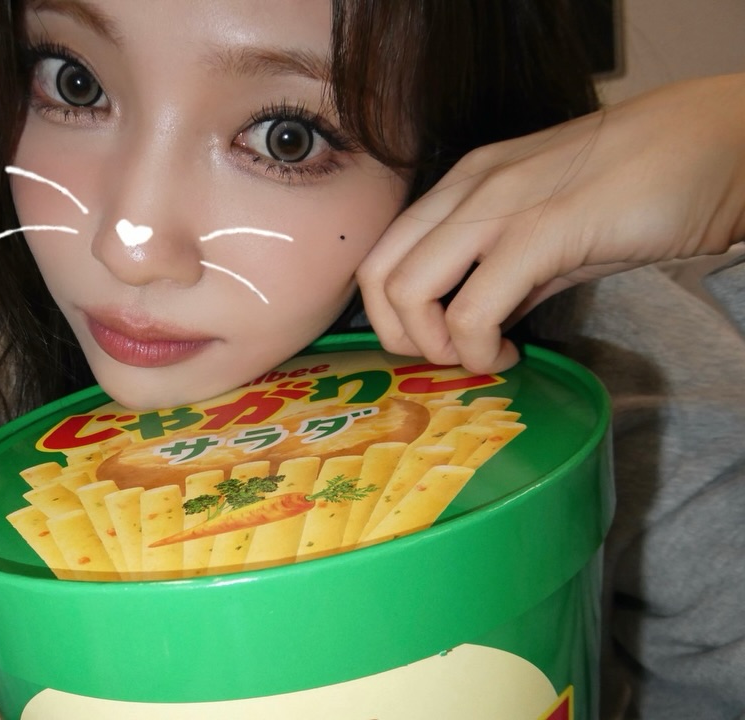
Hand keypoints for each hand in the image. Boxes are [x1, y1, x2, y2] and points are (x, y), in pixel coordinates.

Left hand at [358, 73, 744, 372]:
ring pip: (410, 292)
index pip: (382, 254)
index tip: (434, 342)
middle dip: (400, 337)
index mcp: (463, 183)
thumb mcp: (547, 230)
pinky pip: (473, 311)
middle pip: (379, 276)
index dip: (390, 314)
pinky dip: (479, 349)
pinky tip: (510, 353)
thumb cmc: (637, 186)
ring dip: (437, 347)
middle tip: (448, 358)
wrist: (711, 146)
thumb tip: (471, 324)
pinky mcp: (540, 234)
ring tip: (484, 355)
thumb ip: (501, 272)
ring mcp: (499, 207)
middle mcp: (467, 189)